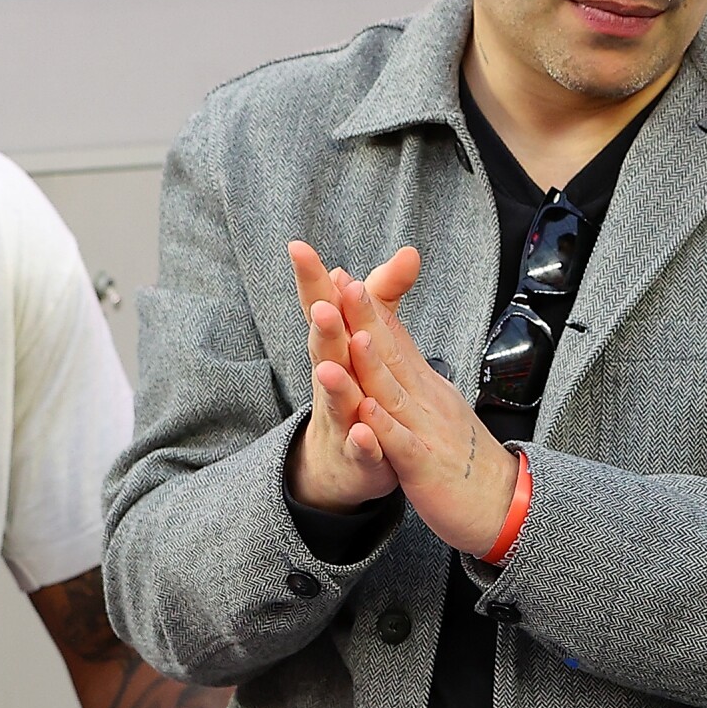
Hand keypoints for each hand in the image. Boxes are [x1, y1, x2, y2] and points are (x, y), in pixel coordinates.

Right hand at [283, 240, 398, 512]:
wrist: (340, 462)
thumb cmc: (356, 386)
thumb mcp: (369, 336)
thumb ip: (387, 295)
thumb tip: (409, 251)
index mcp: (337, 347)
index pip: (324, 307)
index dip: (313, 279)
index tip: (297, 246)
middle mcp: (333, 378)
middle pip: (327, 349)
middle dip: (324, 328)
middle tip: (324, 306)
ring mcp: (343, 418)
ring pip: (337, 399)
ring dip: (335, 384)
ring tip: (329, 369)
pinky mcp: (359, 454)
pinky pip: (361, 448)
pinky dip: (363, 442)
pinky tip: (365, 435)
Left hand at [336, 251, 520, 555]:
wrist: (503, 503)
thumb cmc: (463, 458)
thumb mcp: (436, 408)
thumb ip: (411, 376)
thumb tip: (388, 343)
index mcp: (424, 386)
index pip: (393, 338)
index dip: (368, 309)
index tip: (342, 276)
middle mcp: (426, 400)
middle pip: (391, 354)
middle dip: (366, 318)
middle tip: (344, 282)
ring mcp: (427, 430)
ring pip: (394, 393)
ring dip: (371, 363)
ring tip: (351, 333)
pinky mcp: (425, 467)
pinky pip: (401, 445)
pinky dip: (382, 427)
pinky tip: (365, 411)